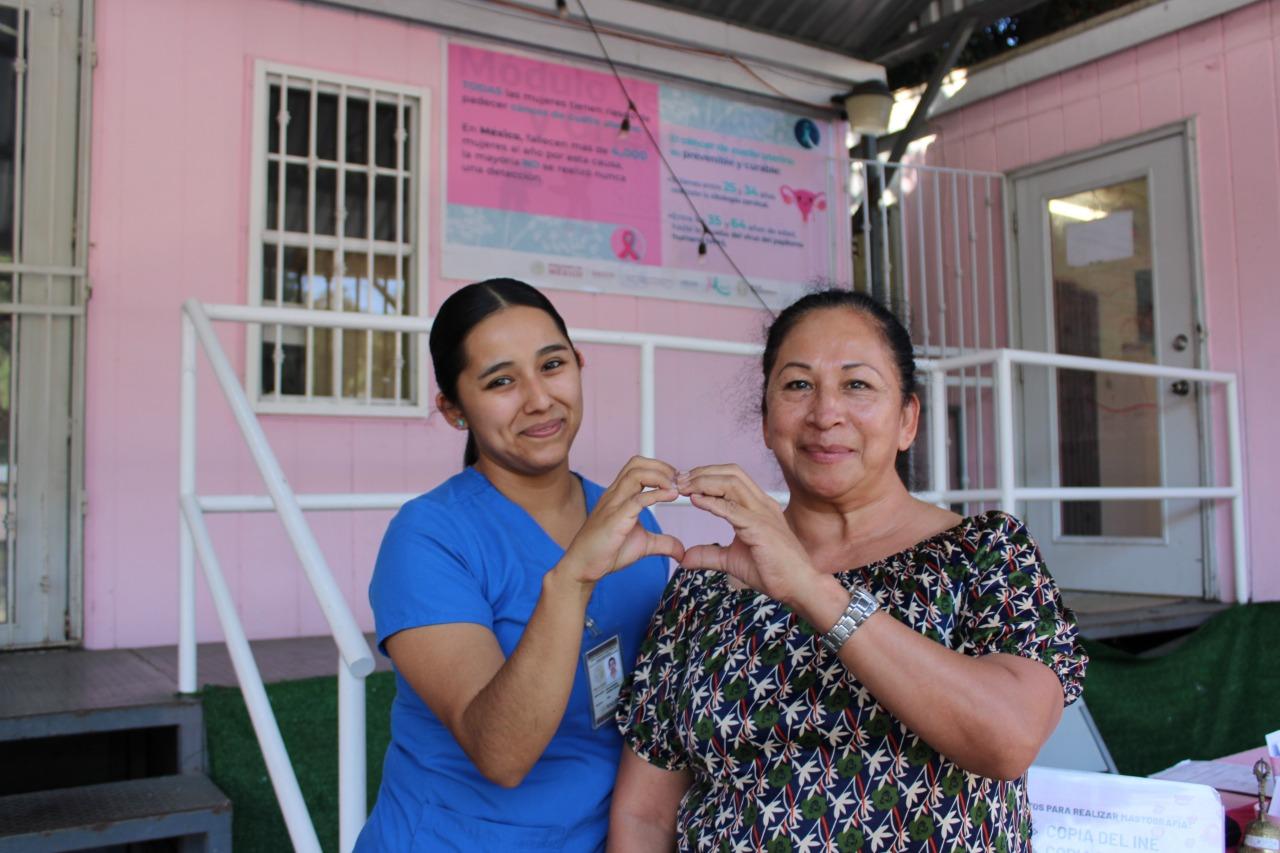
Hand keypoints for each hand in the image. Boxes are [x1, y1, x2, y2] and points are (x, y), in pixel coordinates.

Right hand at [558, 456, 685, 584]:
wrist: (583, 567)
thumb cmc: (607, 552)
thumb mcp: (643, 545)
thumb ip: (663, 543)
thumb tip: (682, 551)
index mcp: (619, 495)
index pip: (638, 466)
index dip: (660, 468)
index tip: (677, 482)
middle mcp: (614, 495)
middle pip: (637, 463)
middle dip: (662, 467)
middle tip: (679, 482)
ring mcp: (613, 505)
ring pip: (635, 474)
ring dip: (660, 477)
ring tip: (675, 489)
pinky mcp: (614, 519)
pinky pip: (636, 499)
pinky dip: (656, 495)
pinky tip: (671, 497)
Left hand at [677, 464, 818, 605]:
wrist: (799, 587)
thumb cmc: (772, 572)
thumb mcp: (732, 560)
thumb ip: (709, 555)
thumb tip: (684, 558)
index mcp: (758, 506)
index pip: (732, 477)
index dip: (706, 475)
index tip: (683, 483)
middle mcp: (762, 504)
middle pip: (731, 473)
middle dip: (702, 472)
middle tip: (678, 480)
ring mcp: (763, 514)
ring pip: (732, 483)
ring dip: (704, 482)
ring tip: (683, 487)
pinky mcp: (761, 529)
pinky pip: (734, 510)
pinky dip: (712, 502)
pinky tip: (695, 500)